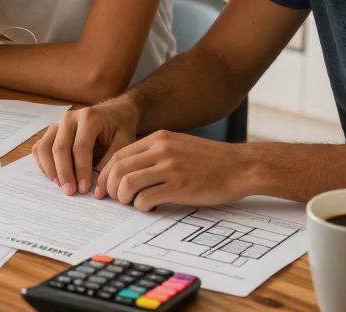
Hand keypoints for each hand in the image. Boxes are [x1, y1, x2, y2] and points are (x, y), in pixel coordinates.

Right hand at [32, 99, 138, 196]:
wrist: (114, 112)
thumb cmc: (119, 127)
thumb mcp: (125, 141)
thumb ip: (111, 163)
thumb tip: (97, 190)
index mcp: (89, 117)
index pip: (80, 147)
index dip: (81, 170)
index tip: (84, 189)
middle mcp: (69, 118)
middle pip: (60, 148)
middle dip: (64, 173)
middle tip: (70, 192)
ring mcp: (57, 123)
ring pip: (45, 148)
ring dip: (51, 170)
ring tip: (61, 186)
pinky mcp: (51, 131)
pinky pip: (40, 148)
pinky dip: (43, 164)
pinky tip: (54, 177)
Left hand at [97, 131, 253, 210]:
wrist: (241, 166)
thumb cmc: (212, 161)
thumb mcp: (179, 145)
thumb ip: (156, 153)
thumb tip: (130, 171)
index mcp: (159, 139)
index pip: (118, 155)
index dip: (105, 173)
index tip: (104, 188)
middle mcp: (161, 150)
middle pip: (118, 169)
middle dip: (110, 188)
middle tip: (114, 200)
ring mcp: (169, 168)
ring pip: (127, 184)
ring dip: (123, 198)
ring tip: (132, 203)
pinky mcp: (178, 186)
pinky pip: (145, 198)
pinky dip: (141, 206)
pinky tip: (151, 207)